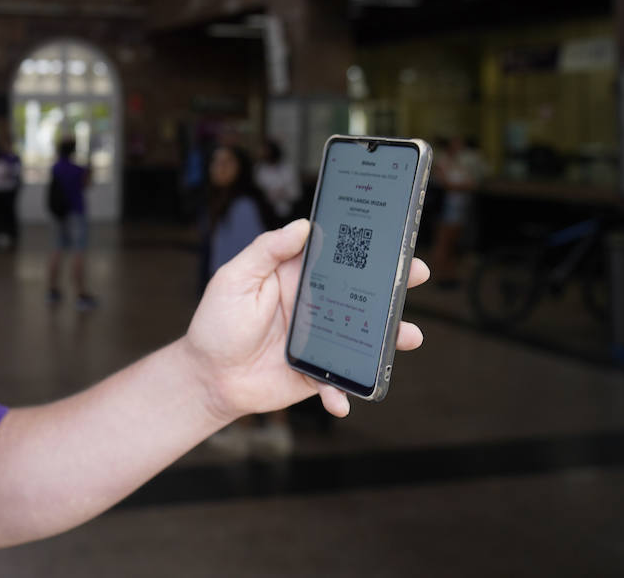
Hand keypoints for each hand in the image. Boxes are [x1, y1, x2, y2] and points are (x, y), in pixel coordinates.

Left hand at [184, 219, 428, 420]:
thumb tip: (302, 226)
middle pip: (359, 294)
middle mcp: (314, 307)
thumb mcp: (234, 279)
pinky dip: (344, 392)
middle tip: (416, 275)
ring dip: (387, 340)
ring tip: (409, 336)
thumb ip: (267, 251)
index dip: (362, 249)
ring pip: (362, 338)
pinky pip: (339, 382)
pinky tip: (341, 399)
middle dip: (391, 286)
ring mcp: (319, 341)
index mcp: (295, 278)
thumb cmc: (216, 323)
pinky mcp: (316, 374)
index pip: (335, 259)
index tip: (391, 238)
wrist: (208, 377)